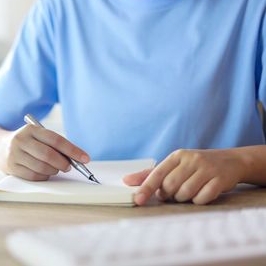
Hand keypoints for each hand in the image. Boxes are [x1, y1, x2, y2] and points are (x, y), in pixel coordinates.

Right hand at [0, 124, 89, 180]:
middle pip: (48, 154)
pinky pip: (34, 176)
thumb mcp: (38, 137)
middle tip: (69, 167)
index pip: (56, 140)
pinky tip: (45, 173)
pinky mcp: (12, 167)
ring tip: (56, 169)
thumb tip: (76, 158)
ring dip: (54, 170)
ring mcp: (14, 154)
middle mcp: (21, 140)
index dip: (73, 150)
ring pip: (41, 167)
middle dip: (63, 163)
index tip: (85, 158)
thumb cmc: (27, 143)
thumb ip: (54, 145)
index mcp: (31, 129)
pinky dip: (44, 176)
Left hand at [123, 149, 247, 204]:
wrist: (230, 161)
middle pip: (170, 186)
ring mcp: (207, 168)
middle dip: (170, 195)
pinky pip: (202, 198)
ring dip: (184, 198)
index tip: (137, 200)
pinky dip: (199, 200)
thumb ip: (150, 175)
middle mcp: (191, 159)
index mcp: (176, 156)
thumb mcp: (173, 166)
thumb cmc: (195, 166)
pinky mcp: (220, 179)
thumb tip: (126, 181)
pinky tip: (202, 193)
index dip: (146, 188)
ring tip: (189, 192)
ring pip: (185, 193)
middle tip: (175, 193)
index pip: (157, 174)